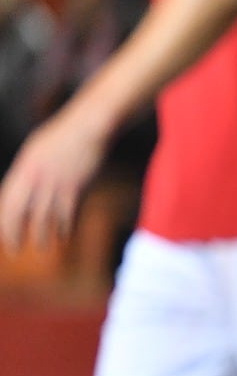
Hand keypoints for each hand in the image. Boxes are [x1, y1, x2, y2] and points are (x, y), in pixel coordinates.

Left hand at [0, 109, 109, 253]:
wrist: (89, 126)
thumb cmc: (64, 136)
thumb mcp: (37, 151)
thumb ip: (29, 171)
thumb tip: (23, 191)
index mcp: (23, 168)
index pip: (6, 201)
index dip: (4, 221)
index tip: (5, 234)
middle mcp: (35, 177)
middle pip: (18, 212)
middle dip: (14, 233)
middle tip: (14, 249)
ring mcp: (55, 183)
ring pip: (42, 217)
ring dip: (41, 235)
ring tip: (41, 247)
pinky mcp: (74, 186)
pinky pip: (66, 213)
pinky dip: (64, 227)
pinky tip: (64, 235)